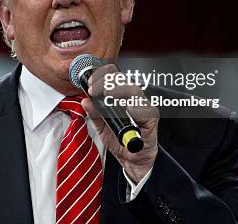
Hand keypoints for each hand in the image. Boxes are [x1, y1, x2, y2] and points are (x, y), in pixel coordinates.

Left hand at [81, 64, 158, 183]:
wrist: (133, 160)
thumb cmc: (120, 141)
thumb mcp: (102, 128)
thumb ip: (94, 114)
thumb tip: (85, 101)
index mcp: (122, 98)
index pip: (115, 78)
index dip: (102, 76)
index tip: (89, 83)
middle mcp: (134, 100)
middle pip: (124, 80)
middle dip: (106, 80)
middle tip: (93, 88)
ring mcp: (144, 109)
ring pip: (134, 90)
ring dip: (119, 89)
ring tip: (106, 94)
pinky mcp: (151, 121)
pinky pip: (146, 110)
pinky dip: (135, 108)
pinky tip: (126, 108)